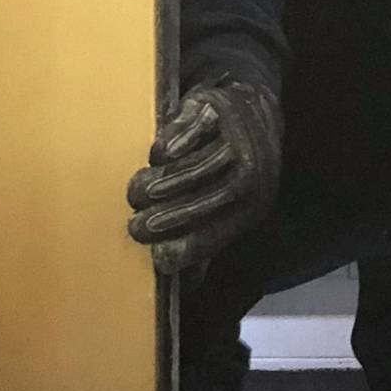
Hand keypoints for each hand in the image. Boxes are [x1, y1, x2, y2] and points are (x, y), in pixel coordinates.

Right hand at [125, 81, 282, 275]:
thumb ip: (207, 238)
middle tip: (136, 228)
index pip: (219, 232)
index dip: (186, 248)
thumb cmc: (234, 165)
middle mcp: (253, 173)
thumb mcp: (232, 204)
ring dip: (163, 184)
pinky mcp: (219, 109)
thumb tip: (185, 285)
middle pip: (208, 200)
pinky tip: (158, 157)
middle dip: (167, 218)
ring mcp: (239, 138)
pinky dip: (172, 145)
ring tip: (137, 194)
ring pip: (197, 166)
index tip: (157, 258)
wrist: (254, 106)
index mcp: (255, 203)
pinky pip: (194, 131)